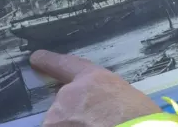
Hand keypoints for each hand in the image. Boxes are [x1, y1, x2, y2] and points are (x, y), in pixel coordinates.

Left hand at [30, 50, 161, 126]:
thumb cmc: (141, 119)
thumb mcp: (127, 100)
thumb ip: (105, 98)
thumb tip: (101, 111)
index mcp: (94, 79)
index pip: (66, 66)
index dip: (49, 61)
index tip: (36, 57)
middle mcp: (70, 94)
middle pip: (64, 104)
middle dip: (74, 115)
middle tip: (98, 122)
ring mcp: (57, 116)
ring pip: (59, 122)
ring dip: (72, 125)